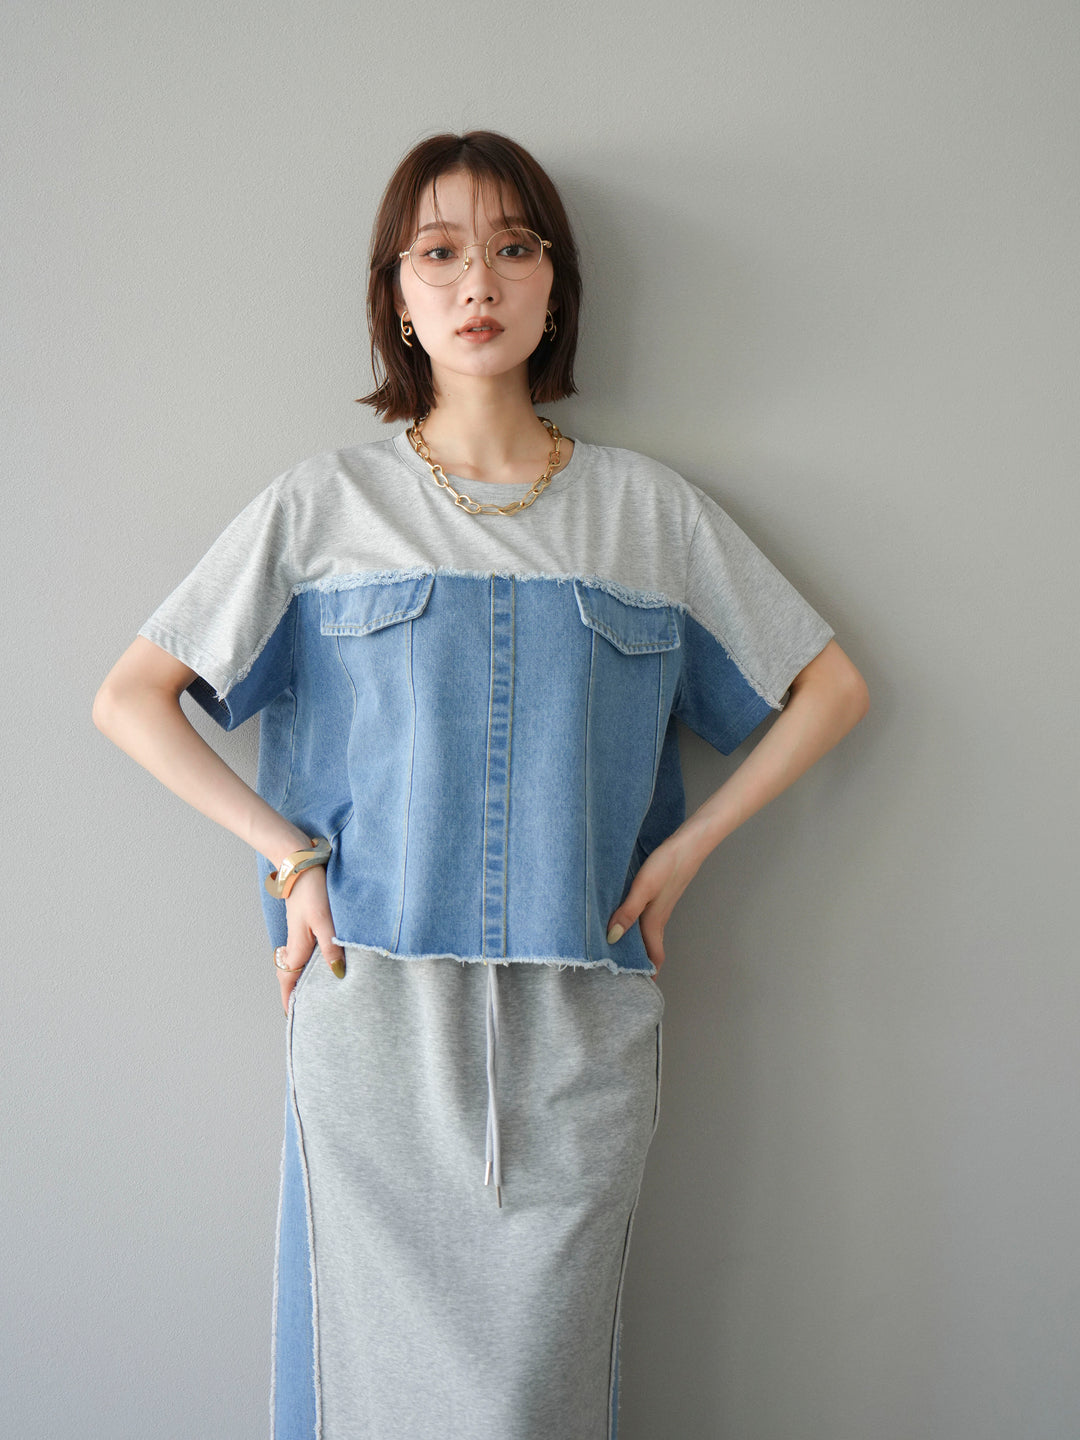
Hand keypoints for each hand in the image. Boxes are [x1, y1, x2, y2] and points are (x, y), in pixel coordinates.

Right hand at [274, 865, 346, 1013]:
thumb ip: (331, 947)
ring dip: (302, 977)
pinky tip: (323, 961)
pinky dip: (309, 961)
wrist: (299, 861)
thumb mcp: (324, 920)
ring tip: (316, 992)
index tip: (292, 1019)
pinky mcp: (306, 922)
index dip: (290, 1001)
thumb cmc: (312, 889)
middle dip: (296, 993)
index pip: (288, 981)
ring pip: (298, 961)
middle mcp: (295, 942)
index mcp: (297, 946)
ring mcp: (299, 932)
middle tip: (306, 1010)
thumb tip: (337, 975)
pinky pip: (305, 949)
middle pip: (291, 974)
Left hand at [606, 833, 701, 973]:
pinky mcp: (658, 896)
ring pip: (647, 934)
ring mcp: (659, 908)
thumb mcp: (643, 888)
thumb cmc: (667, 864)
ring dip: (636, 946)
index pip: (653, 957)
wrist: (688, 844)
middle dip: (638, 964)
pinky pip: (646, 920)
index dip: (647, 974)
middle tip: (620, 975)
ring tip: (617, 952)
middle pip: (649, 949)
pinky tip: (624, 921)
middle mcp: (657, 919)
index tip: (635, 990)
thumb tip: (612, 938)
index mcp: (654, 922)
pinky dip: (635, 928)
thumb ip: (628, 912)